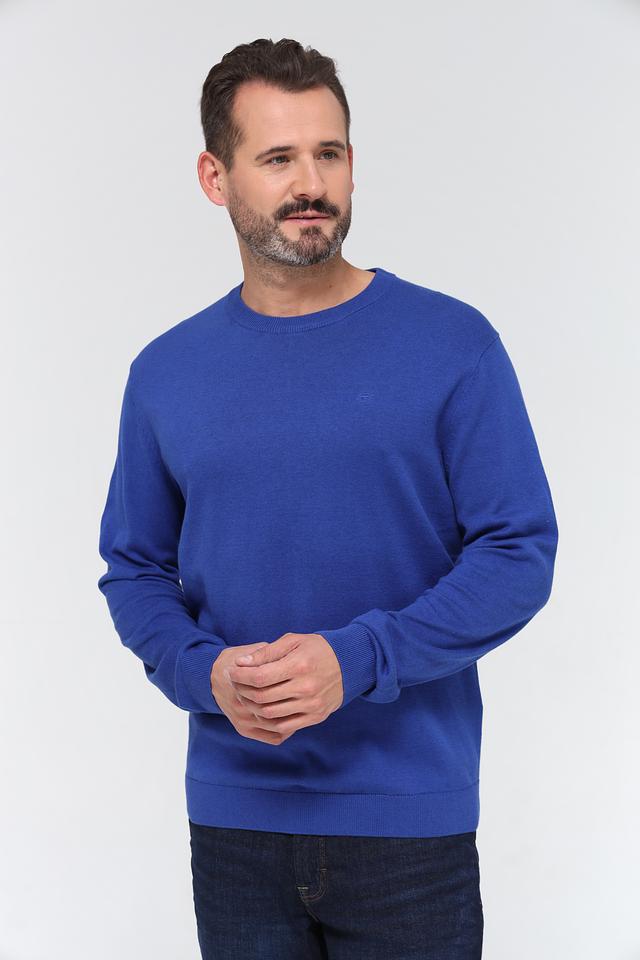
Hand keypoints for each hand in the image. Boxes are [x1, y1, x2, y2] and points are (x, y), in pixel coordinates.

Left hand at [225, 632, 343, 744]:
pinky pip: (284, 726)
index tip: (232, 671)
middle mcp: (306, 688)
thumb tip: (241, 663)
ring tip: (246, 696)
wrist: (351, 664)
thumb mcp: (293, 641)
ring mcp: (311, 705)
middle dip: (242, 690)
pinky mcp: (315, 717)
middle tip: (235, 683)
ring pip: (270, 715)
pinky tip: (262, 709)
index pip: (259, 677)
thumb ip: (266, 652)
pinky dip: (268, 721)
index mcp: (299, 665)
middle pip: (262, 697)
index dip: (240, 676)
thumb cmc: (318, 649)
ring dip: (252, 707)